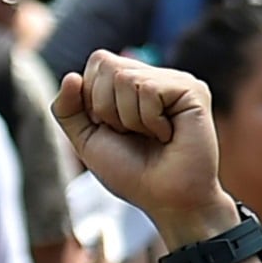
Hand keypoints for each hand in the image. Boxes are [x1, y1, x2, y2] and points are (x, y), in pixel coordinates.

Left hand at [55, 51, 233, 240]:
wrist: (168, 200)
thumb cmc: (133, 174)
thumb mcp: (87, 140)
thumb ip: (68, 109)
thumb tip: (72, 75)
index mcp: (133, 83)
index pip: (97, 62)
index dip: (93, 99)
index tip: (115, 130)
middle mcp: (156, 76)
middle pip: (106, 63)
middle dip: (107, 108)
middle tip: (134, 134)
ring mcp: (176, 81)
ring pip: (125, 77)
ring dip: (129, 118)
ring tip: (153, 137)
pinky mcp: (193, 90)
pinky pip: (148, 89)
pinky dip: (149, 120)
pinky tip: (168, 135)